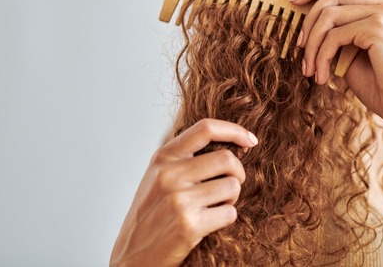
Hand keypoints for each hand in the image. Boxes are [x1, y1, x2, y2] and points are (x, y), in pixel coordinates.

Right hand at [110, 119, 258, 266]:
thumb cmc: (151, 214)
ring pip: (233, 186)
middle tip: (228, 186)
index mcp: (162, 158)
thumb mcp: (158, 176)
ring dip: (231, 198)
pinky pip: (230, 213)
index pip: (205, 128)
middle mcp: (169, 175)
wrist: (132, 255)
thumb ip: (185, 158)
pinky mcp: (189, 225)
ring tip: (214, 206)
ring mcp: (178, 200)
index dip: (234, 130)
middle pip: (227, 159)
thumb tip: (233, 144)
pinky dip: (226, 218)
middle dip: (237, 173)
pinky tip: (209, 223)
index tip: (250, 140)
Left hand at [291, 0, 382, 131]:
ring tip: (310, 70)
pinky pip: (334, 36)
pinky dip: (321, 57)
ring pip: (329, 15)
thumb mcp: (354, 53)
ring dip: (313, 45)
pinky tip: (323, 77)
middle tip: (300, 48)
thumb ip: (338, 32)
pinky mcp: (379, 28)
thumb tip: (306, 21)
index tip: (293, 2)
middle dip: (308, 19)